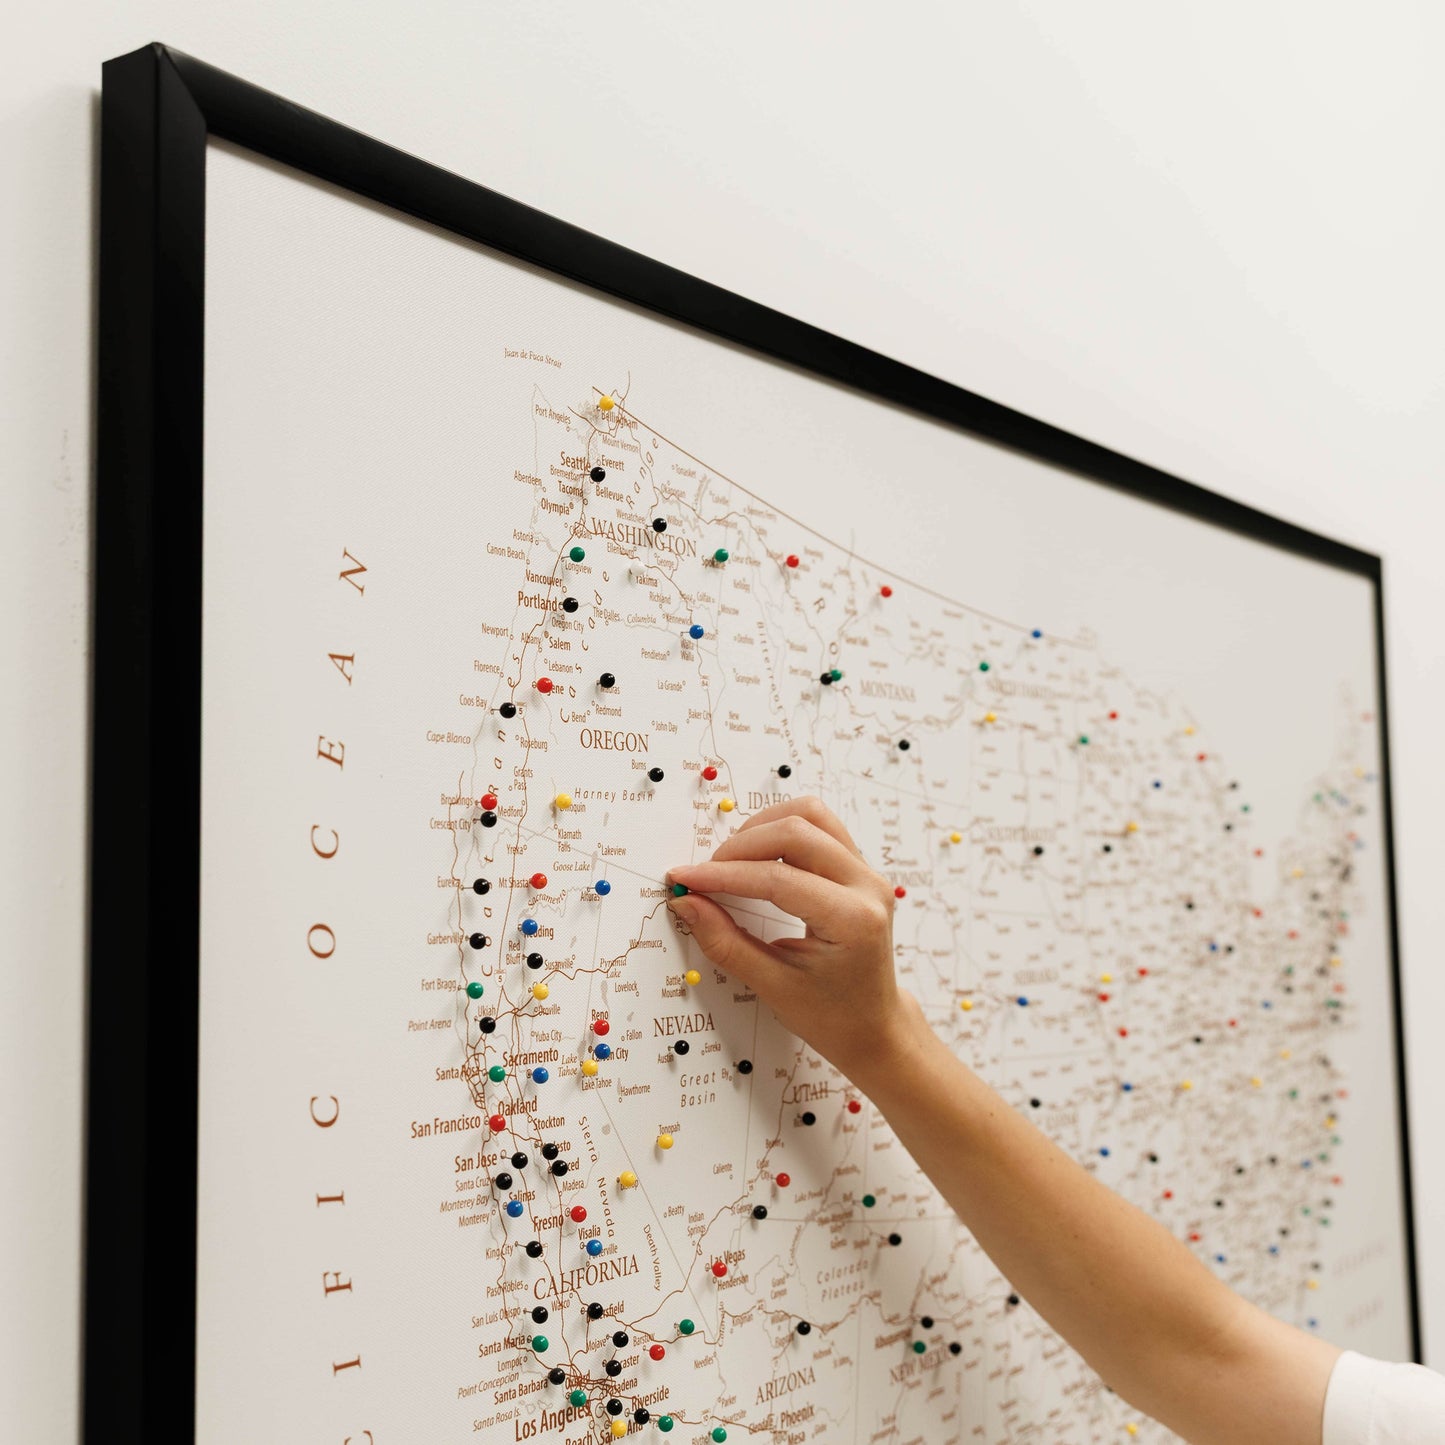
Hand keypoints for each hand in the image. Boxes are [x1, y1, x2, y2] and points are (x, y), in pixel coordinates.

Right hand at [665, 796, 917, 1086]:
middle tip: (705, 874)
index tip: (686, 879)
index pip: (777, 878)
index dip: (723, 875)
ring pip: (811, 815)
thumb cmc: (832, 1015)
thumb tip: (687, 904)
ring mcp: (867, 873)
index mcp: (852, 921)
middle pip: (797, 830)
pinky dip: (782, 830)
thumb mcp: (773, 986)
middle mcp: (867, 887)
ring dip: (764, 827)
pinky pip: (820, 826)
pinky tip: (758, 856)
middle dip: (741, 846)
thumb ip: (725, 942)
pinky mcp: (859, 868)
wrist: (873, 1026)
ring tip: (731, 860)